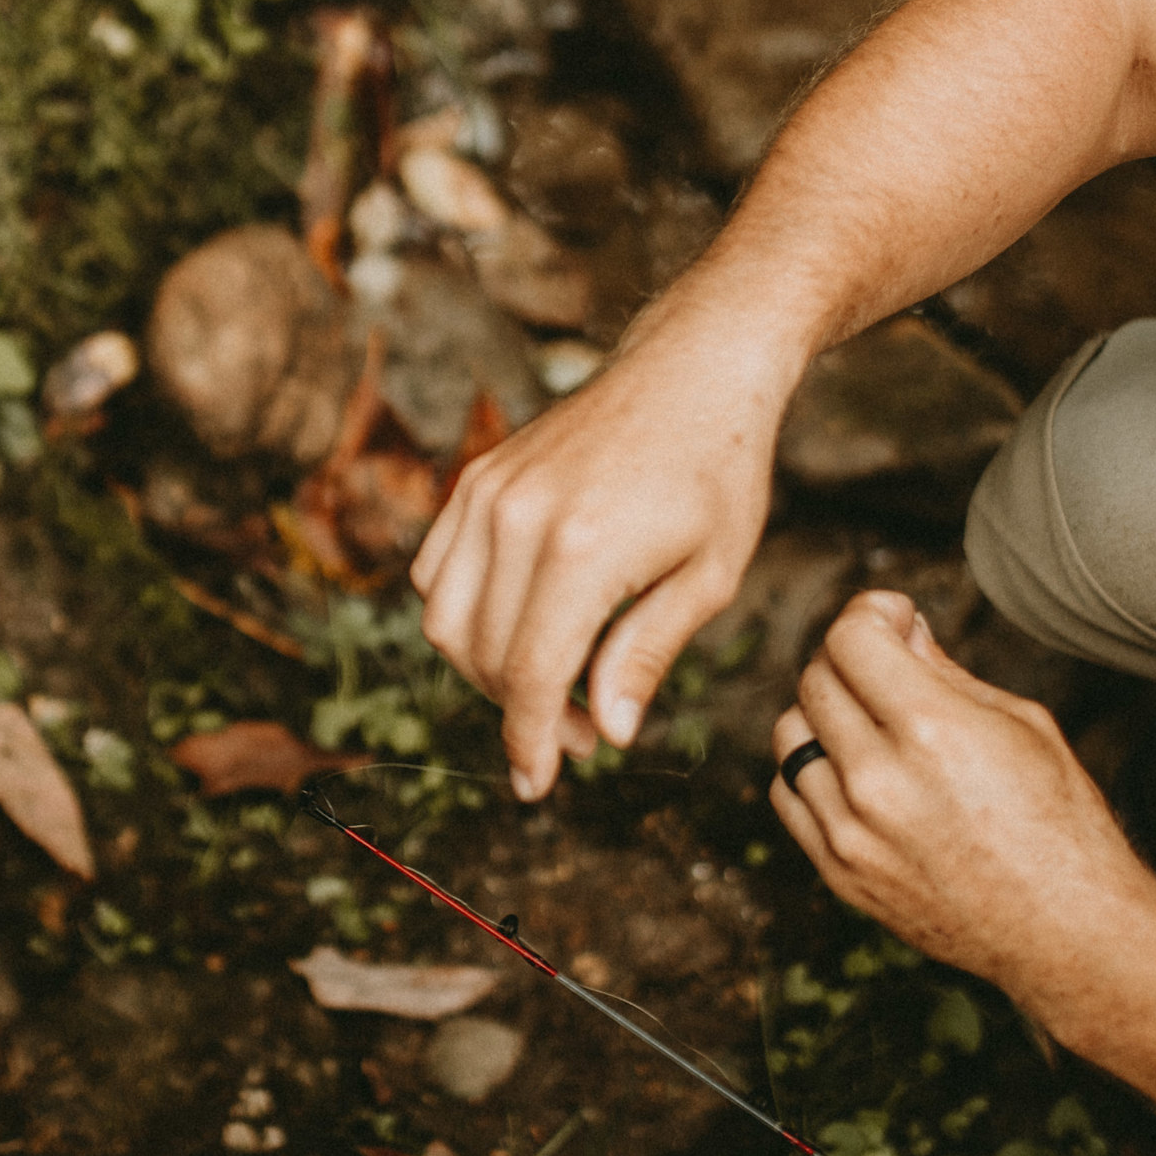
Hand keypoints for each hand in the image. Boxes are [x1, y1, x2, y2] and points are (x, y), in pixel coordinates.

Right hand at [412, 316, 806, 798]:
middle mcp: (519, 518)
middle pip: (481, 656)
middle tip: (583, 733)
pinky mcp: (476, 478)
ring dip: (485, 670)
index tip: (538, 785)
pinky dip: (463, 614)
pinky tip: (521, 626)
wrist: (692, 370)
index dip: (529, 742)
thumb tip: (606, 732)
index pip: (528, 674)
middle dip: (521, 713)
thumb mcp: (708, 576)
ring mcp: (487, 492)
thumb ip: (646, 655)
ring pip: (444, 619)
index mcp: (583, 549)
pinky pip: (436, 570)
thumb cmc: (718, 472)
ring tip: (552, 684)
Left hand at [767, 592, 1155, 1025]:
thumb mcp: (1020, 724)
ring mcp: (853, 834)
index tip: (894, 619)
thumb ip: (945, 672)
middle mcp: (880, 783)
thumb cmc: (1060, 822)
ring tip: (871, 720)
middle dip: (850, 657)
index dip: (871, 614)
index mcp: (934, 732)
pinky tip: (854, 770)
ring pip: (790, 734)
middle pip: (816, 679)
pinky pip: (789, 794)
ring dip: (825, 712)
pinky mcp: (840, 874)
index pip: (850, 639)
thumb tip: (900, 631)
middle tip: (887, 664)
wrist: (1067, 932)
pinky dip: (812, 770)